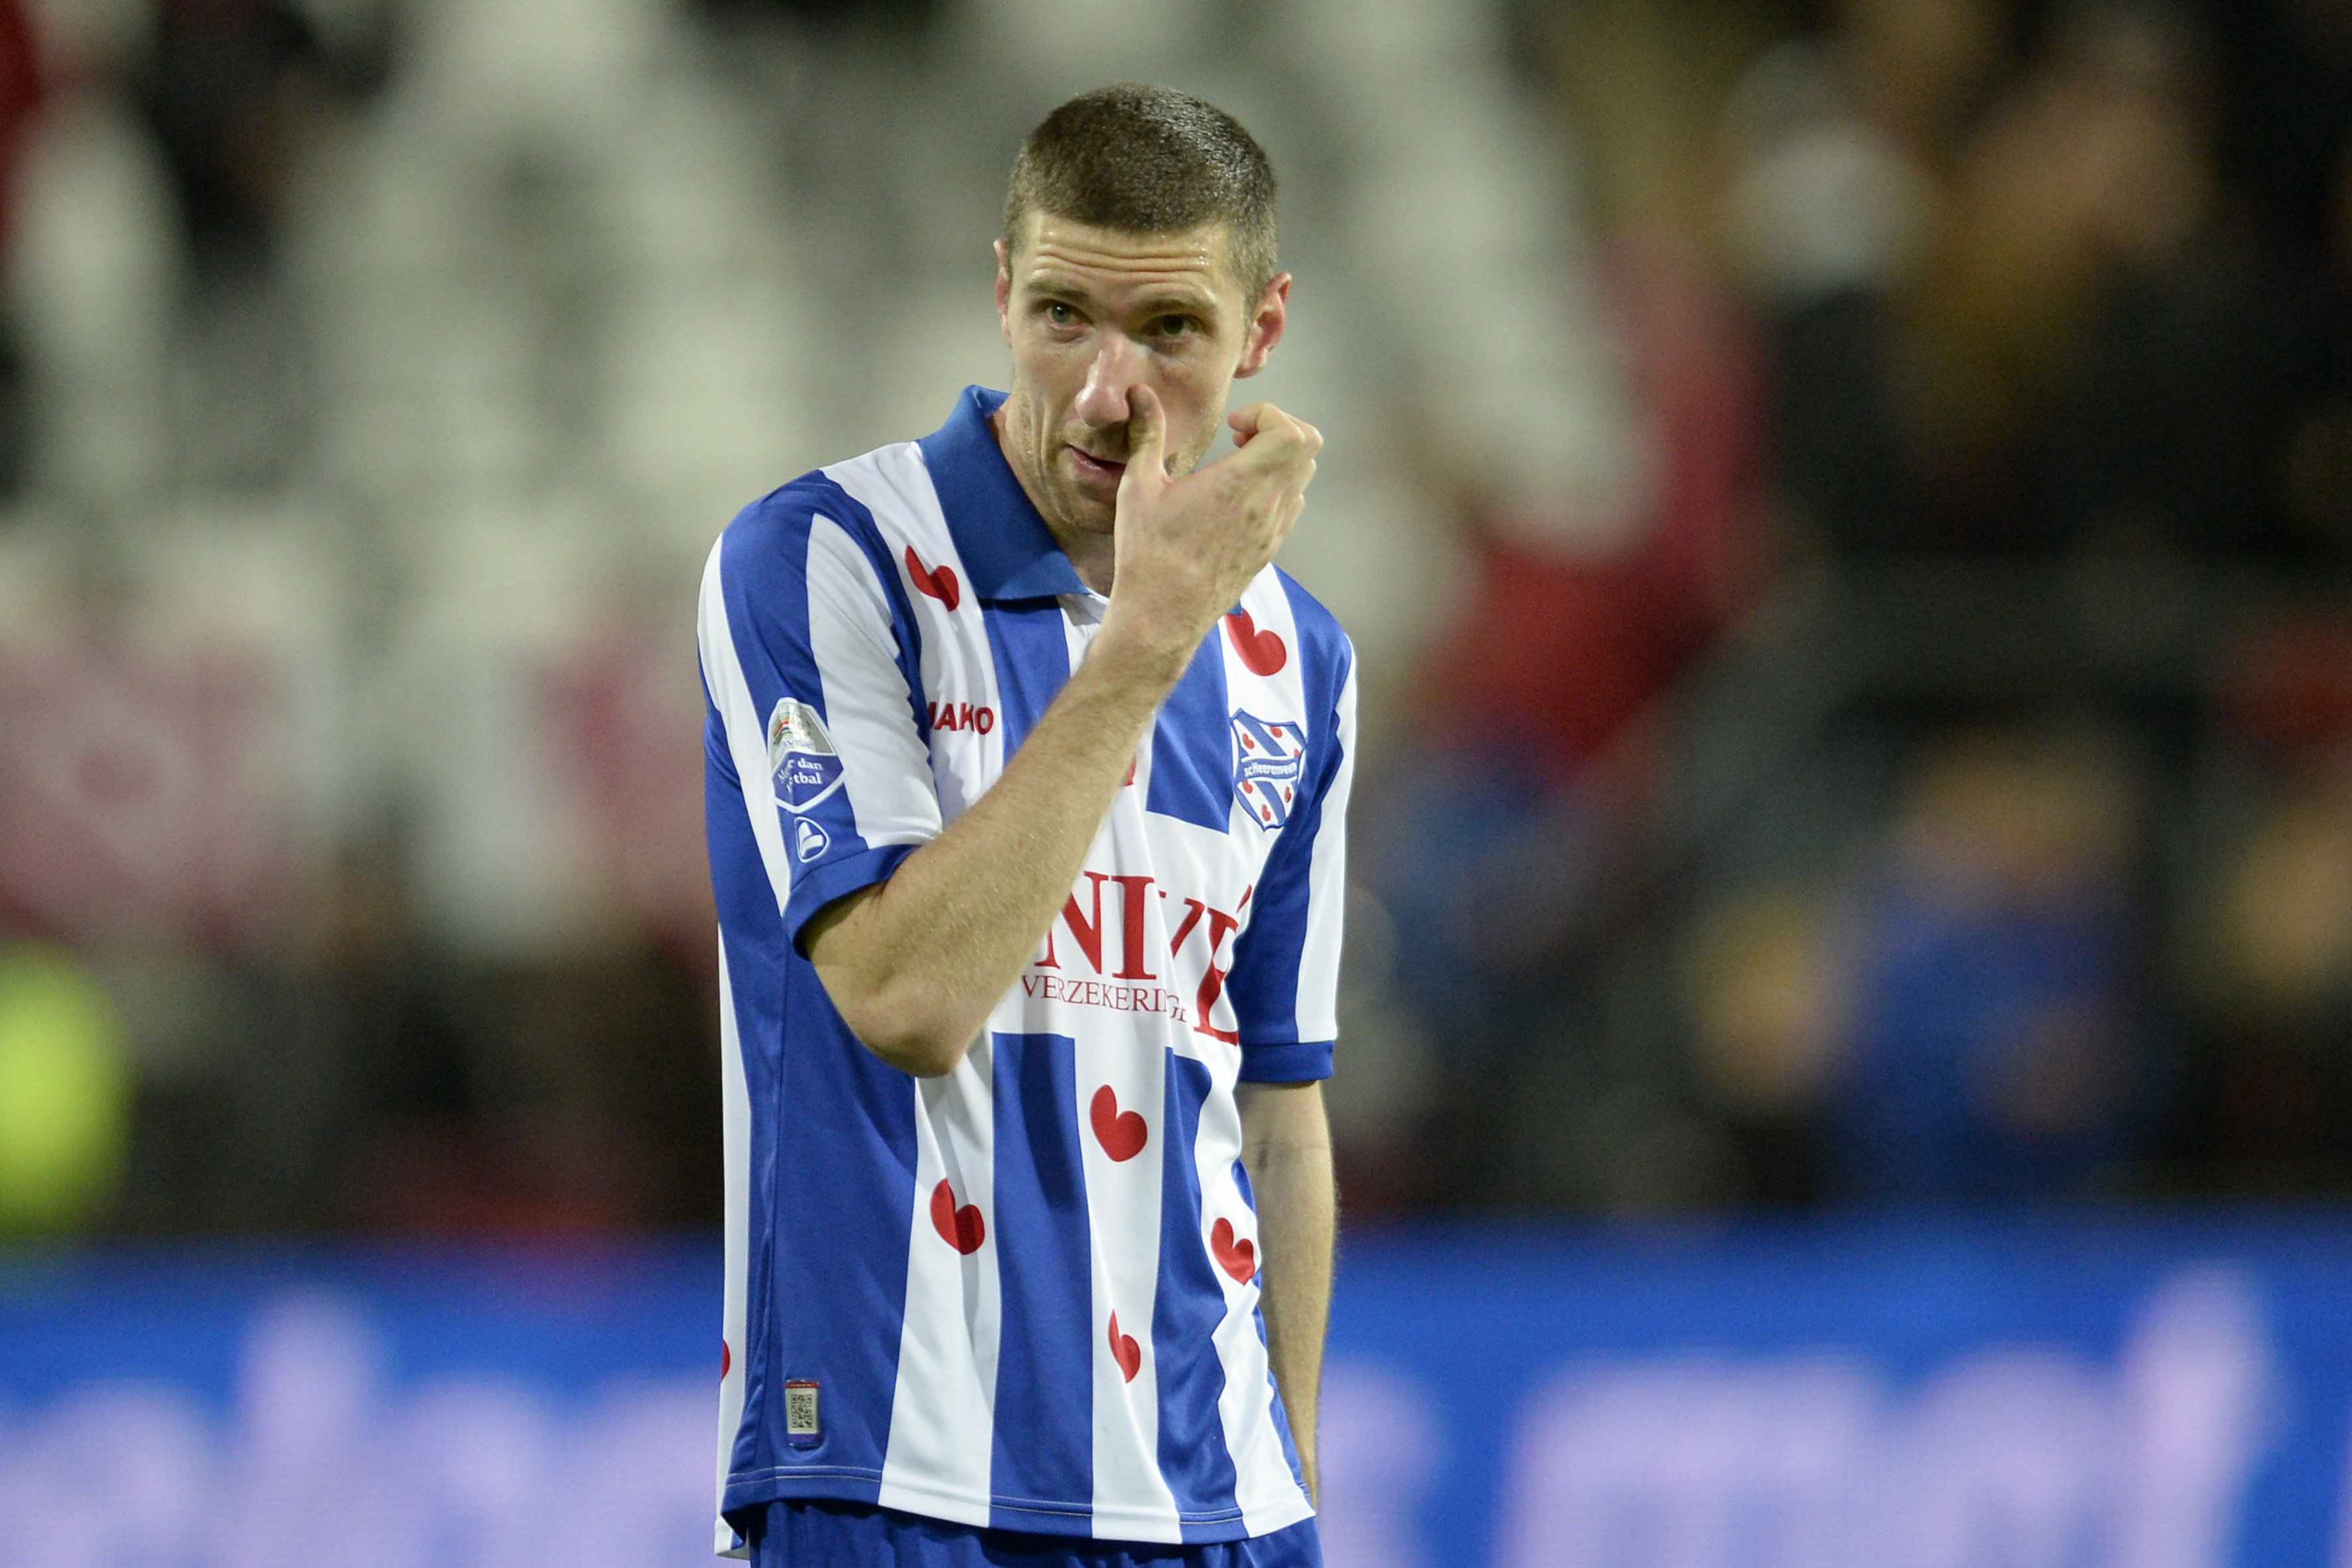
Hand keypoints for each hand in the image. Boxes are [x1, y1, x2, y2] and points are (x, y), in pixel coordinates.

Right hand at [1100, 386, 1319, 673]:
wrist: (1163, 616)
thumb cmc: (1148, 554)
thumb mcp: (1139, 486)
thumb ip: (1147, 433)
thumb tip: (1138, 393)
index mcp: (1241, 483)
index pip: (1290, 431)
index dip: (1266, 415)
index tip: (1233, 425)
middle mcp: (1267, 505)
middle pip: (1308, 447)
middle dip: (1279, 429)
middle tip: (1241, 437)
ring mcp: (1273, 531)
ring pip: (1304, 476)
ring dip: (1280, 458)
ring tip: (1239, 464)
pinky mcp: (1268, 551)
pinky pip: (1292, 506)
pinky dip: (1278, 488)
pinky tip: (1240, 497)